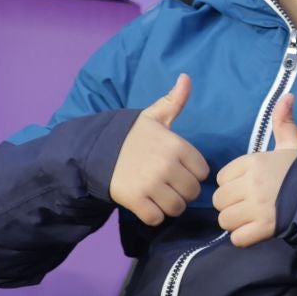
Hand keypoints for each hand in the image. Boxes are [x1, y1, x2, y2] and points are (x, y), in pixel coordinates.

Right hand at [110, 74, 207, 225]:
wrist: (93, 151)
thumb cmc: (130, 135)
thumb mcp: (153, 116)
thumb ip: (174, 101)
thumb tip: (186, 77)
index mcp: (177, 146)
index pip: (203, 171)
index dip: (193, 173)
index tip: (180, 170)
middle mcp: (167, 165)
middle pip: (192, 191)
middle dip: (183, 191)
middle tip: (169, 186)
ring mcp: (151, 184)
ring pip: (177, 207)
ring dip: (170, 206)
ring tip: (160, 196)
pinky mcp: (136, 200)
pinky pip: (156, 218)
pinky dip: (153, 216)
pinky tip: (147, 205)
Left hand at [213, 93, 296, 246]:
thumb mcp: (294, 144)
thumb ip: (284, 121)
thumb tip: (287, 95)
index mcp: (253, 162)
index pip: (222, 178)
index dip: (234, 183)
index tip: (250, 186)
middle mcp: (251, 184)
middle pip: (220, 200)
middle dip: (232, 204)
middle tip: (250, 204)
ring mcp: (256, 208)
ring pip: (225, 220)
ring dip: (236, 222)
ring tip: (252, 218)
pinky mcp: (263, 229)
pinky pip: (237, 238)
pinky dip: (244, 238)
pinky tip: (256, 231)